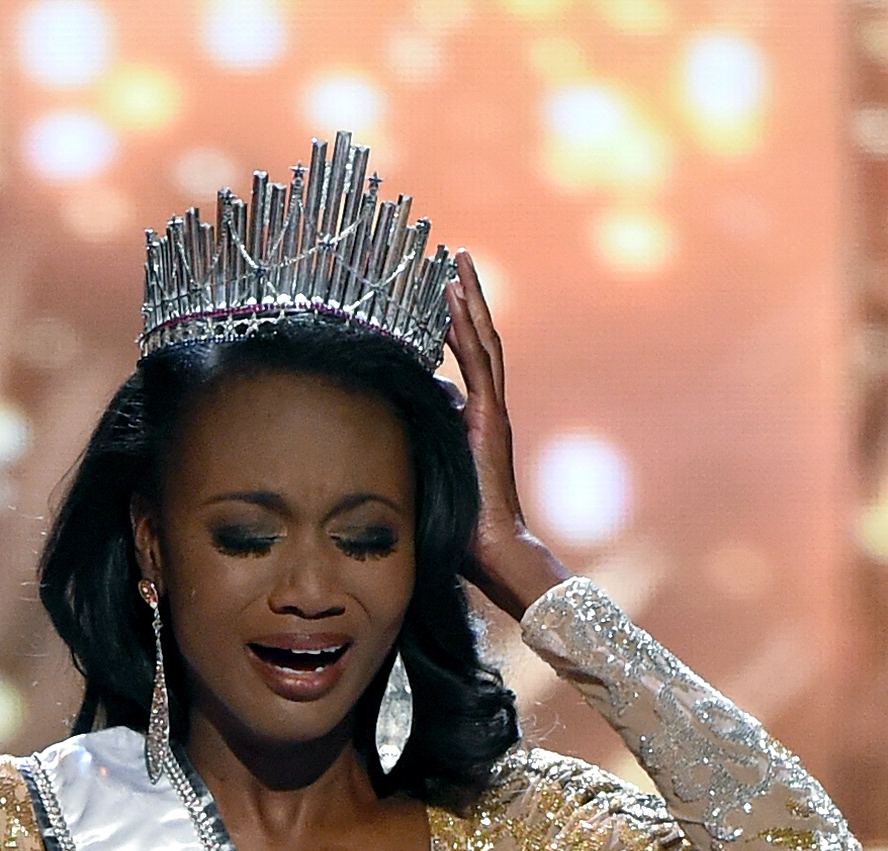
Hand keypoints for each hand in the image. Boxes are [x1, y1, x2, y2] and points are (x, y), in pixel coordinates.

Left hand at [445, 253, 570, 620]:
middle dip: (466, 300)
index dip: (454, 328)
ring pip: (483, 340)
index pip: (466, 363)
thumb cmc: (459, 529)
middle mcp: (487, 410)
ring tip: (457, 263)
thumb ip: (417, 449)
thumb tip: (395, 426)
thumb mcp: (429, 479)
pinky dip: (467, 325)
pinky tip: (454, 295)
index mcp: (475, 422)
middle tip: (453, 261)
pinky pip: (479, 360)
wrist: (493, 551)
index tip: (438, 299)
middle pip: (478, 341)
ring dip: (469, 300)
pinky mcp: (489, 418)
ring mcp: (491, 411)